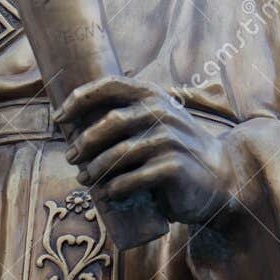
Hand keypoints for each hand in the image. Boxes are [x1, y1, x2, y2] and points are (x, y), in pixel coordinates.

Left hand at [57, 77, 242, 225]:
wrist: (220, 175)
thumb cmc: (175, 149)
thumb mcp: (154, 122)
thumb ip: (126, 116)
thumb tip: (72, 126)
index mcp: (152, 94)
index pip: (108, 85)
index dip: (78, 99)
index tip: (59, 118)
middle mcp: (161, 112)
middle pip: (109, 123)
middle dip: (83, 143)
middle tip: (71, 158)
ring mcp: (169, 139)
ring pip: (118, 154)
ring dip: (94, 170)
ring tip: (84, 180)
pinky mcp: (174, 167)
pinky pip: (134, 178)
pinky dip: (115, 188)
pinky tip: (106, 194)